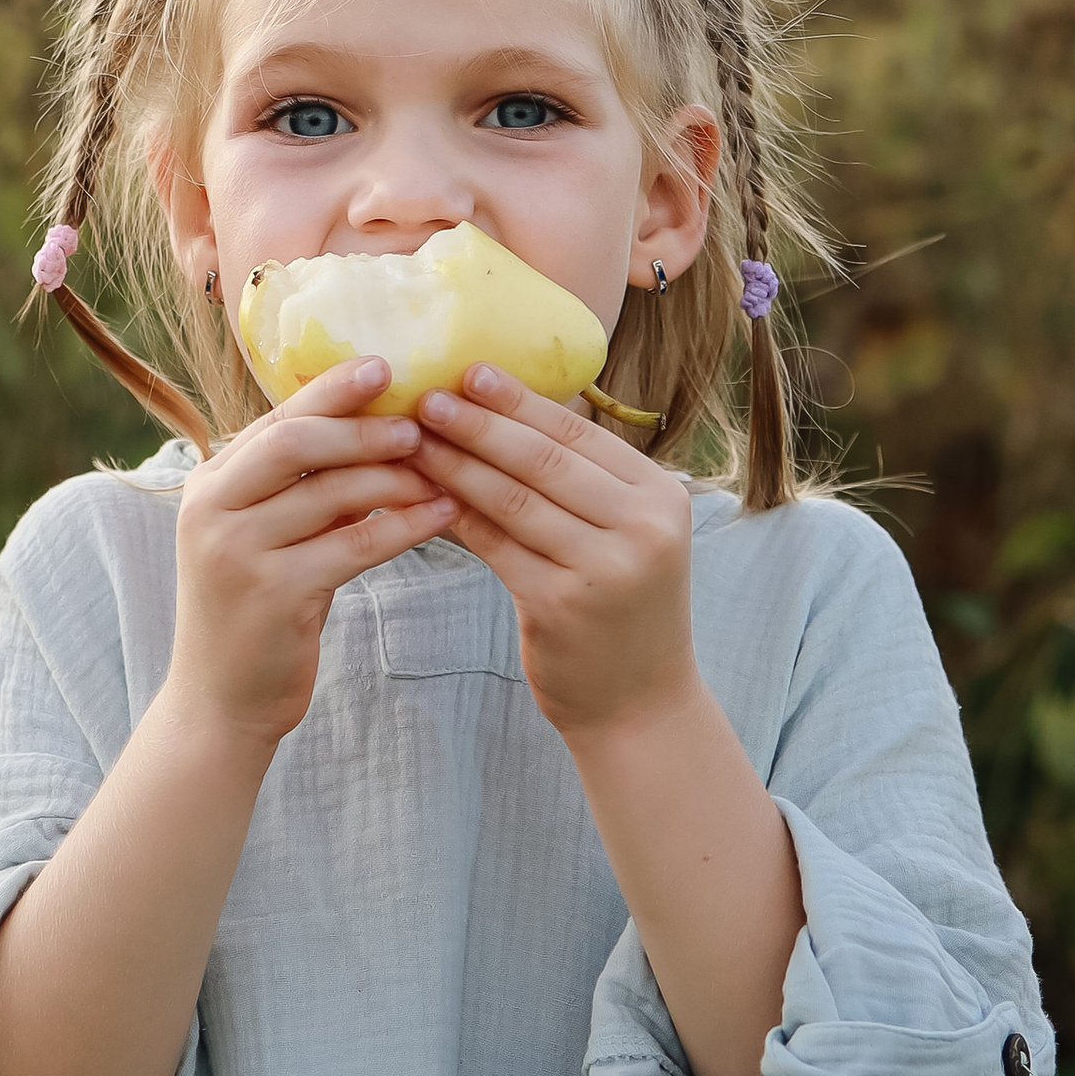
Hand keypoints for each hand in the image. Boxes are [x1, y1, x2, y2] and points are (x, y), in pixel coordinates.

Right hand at [169, 359, 454, 749]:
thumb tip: (374, 430)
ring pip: (330, 494)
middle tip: (418, 420)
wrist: (220, 702)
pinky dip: (403, 526)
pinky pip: (353, 546)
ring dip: (394, 477)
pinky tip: (442, 515)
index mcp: (209, 484)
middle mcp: (213, 510)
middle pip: (294, 443)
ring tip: (442, 471)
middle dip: (360, 425)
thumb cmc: (254, 610)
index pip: (275, 420)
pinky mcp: (273, 595)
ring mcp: (238, 552)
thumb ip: (301, 489)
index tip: (384, 364)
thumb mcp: (264, 537)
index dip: (330, 390)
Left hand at [415, 367, 699, 740]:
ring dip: (457, 464)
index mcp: (661, 496)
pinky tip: (422, 496)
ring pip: (514, 499)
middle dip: (480, 423)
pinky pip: (495, 546)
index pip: (580, 433)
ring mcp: (605, 568)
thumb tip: (502, 412)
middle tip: (427, 395)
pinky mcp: (561, 605)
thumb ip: (583, 482)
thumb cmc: (621, 608)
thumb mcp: (624, 535)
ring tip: (413, 438)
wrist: (640, 705)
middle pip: (544, 460)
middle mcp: (642, 527)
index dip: (520, 400)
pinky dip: (456, 516)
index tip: (469, 370)